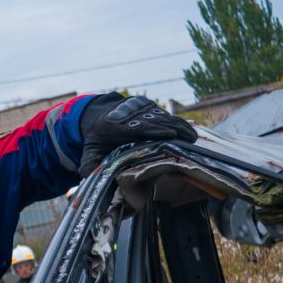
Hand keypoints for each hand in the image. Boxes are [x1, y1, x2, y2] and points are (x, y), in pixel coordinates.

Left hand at [79, 94, 196, 175]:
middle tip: (187, 141)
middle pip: (153, 121)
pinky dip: (178, 124)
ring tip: (193, 139)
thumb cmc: (97, 140)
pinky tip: (190, 132)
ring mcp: (141, 108)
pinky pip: (165, 116)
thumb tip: (89, 176)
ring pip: (162, 118)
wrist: (100, 115)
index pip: (135, 127)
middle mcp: (130, 113)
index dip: (152, 131)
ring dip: (179, 127)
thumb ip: (89, 164)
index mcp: (114, 125)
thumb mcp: (89, 152)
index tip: (167, 137)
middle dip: (171, 130)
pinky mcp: (149, 107)